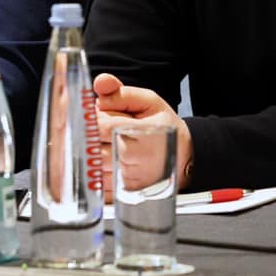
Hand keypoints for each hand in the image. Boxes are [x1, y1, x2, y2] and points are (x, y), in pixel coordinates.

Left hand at [92, 72, 190, 194]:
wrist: (182, 157)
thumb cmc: (165, 128)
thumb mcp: (149, 102)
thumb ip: (121, 93)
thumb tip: (99, 83)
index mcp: (144, 133)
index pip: (102, 125)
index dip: (94, 118)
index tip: (97, 114)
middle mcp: (135, 159)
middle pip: (93, 146)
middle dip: (92, 135)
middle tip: (104, 129)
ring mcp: (128, 179)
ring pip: (93, 164)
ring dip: (93, 152)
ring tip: (110, 143)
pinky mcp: (123, 191)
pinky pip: (97, 181)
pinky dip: (96, 169)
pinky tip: (109, 158)